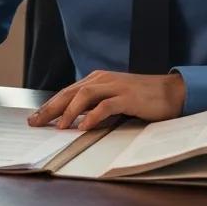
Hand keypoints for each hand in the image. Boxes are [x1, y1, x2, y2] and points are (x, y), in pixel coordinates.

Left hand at [28, 70, 185, 130]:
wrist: (171, 92)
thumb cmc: (142, 98)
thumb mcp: (114, 99)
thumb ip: (95, 105)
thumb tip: (73, 120)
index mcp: (97, 79)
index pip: (67, 92)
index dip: (50, 105)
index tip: (35, 118)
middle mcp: (103, 80)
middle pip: (70, 93)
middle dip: (51, 108)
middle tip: (36, 122)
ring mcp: (115, 87)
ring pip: (85, 96)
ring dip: (69, 112)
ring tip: (58, 126)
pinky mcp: (128, 97)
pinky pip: (106, 106)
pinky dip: (93, 116)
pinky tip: (84, 126)